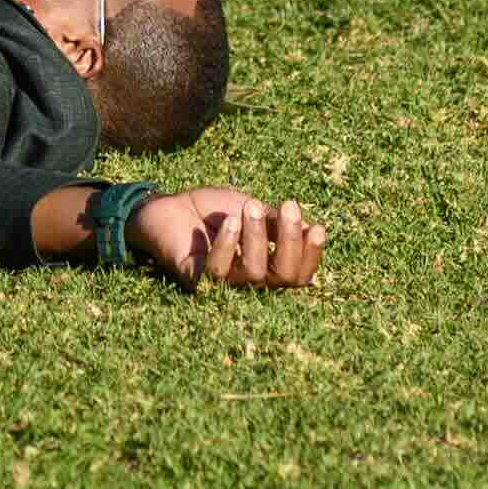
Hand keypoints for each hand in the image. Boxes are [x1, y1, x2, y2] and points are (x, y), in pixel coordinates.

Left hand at [129, 185, 328, 289]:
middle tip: (289, 206)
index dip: (312, 256)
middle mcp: (250, 280)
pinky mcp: (197, 280)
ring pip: (254, 273)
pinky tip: (230, 222)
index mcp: (268, 266)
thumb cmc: (214, 210)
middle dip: (291, 242)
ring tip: (250, 207)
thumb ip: (278, 223)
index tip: (317, 227)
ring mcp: (225, 283)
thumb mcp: (254, 210)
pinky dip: (227, 244)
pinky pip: (219, 272)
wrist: (170, 205)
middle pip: (284, 278)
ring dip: (257, 236)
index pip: (299, 274)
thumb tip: (313, 231)